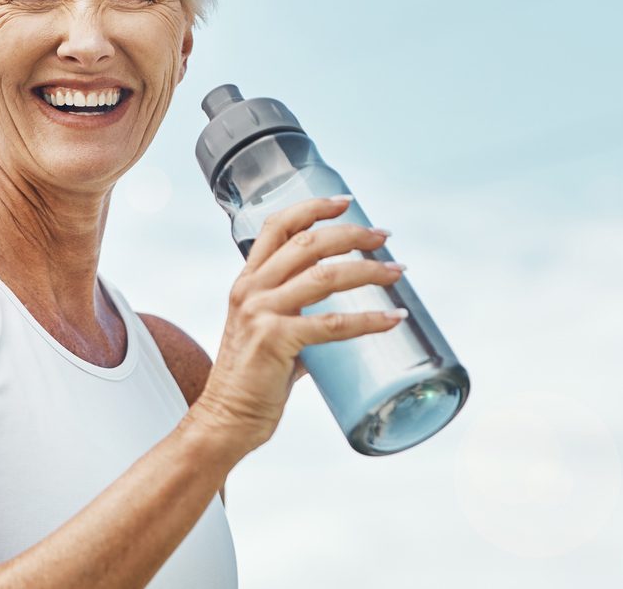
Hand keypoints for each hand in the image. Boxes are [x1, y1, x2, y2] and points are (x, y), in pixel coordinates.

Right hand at [188, 196, 406, 457]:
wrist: (225, 420)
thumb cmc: (251, 380)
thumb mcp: (265, 333)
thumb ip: (296, 318)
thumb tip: (338, 320)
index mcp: (247, 282)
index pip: (277, 227)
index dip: (312, 207)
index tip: (345, 202)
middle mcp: (251, 290)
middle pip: (307, 243)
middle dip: (351, 234)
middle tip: (383, 237)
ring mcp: (261, 313)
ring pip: (325, 276)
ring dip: (368, 271)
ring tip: (397, 272)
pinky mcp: (275, 341)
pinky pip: (332, 324)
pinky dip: (368, 320)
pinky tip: (392, 319)